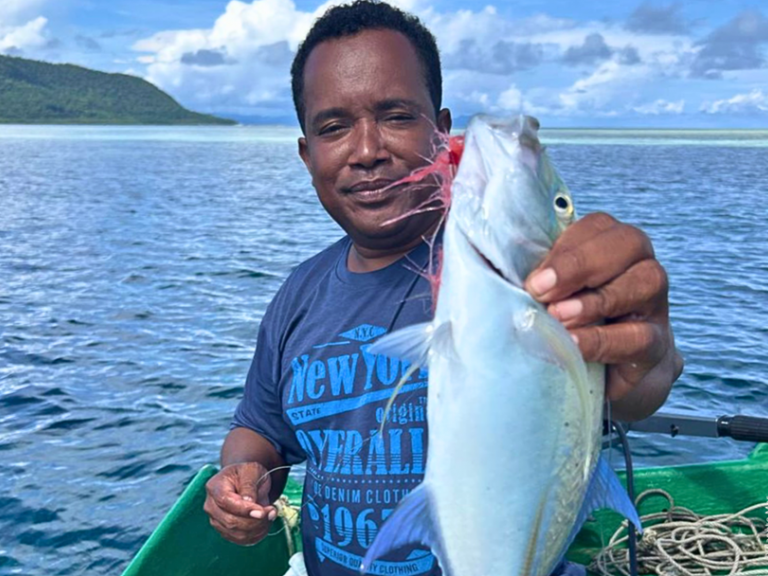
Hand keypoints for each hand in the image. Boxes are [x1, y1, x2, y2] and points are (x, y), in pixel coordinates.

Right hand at [203, 461, 276, 545]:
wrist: (245, 481)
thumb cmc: (248, 474)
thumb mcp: (251, 471)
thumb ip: (249, 486)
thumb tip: (249, 503)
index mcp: (214, 487)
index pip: (226, 502)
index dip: (244, 510)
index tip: (262, 511)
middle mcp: (211, 505)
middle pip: (230, 521)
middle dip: (255, 520)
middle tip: (271, 511)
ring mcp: (216, 520)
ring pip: (237, 533)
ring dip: (258, 528)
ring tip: (270, 515)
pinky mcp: (225, 531)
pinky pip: (240, 539)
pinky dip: (256, 535)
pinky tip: (265, 524)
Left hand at [524, 212, 682, 419]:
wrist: (600, 381)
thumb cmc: (562, 328)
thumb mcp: (542, 298)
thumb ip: (527, 278)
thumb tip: (475, 260)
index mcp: (607, 248)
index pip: (599, 226)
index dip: (568, 247)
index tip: (533, 279)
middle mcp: (638, 267)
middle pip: (630, 243)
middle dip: (581, 263)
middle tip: (540, 290)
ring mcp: (653, 306)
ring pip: (646, 281)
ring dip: (597, 298)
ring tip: (558, 317)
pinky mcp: (656, 347)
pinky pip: (641, 336)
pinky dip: (604, 339)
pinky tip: (574, 343)